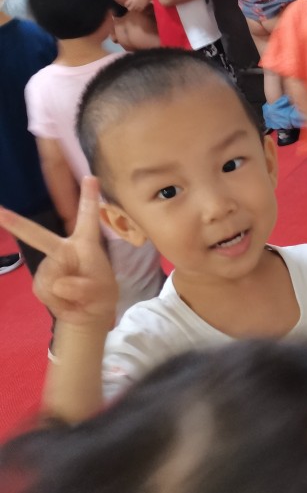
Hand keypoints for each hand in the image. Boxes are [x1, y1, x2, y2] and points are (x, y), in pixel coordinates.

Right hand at [0, 176, 117, 325]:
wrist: (87, 316)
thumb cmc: (99, 295)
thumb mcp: (103, 292)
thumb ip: (85, 287)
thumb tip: (60, 282)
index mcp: (85, 244)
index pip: (87, 219)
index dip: (88, 198)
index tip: (91, 177)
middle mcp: (63, 249)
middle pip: (39, 236)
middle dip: (17, 224)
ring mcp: (48, 264)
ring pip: (49, 278)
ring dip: (65, 293)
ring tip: (77, 296)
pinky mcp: (39, 281)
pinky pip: (45, 291)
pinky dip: (58, 302)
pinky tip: (66, 302)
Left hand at [125, 0, 151, 15]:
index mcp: (131, 0)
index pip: (126, 4)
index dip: (126, 4)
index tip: (127, 4)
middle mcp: (133, 4)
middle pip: (129, 9)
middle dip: (129, 8)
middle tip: (131, 7)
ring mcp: (137, 6)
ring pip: (133, 10)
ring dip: (134, 9)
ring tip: (135, 7)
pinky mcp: (141, 8)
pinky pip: (138, 10)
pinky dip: (138, 9)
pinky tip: (139, 7)